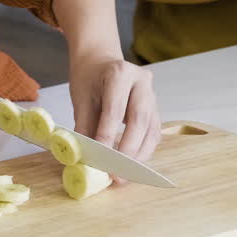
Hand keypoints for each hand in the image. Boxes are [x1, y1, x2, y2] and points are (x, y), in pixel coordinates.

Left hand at [68, 53, 161, 169]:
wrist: (101, 62)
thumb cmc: (89, 78)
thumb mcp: (80, 98)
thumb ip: (84, 126)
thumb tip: (83, 157)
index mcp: (120, 73)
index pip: (115, 109)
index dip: (107, 135)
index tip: (99, 158)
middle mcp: (142, 82)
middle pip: (140, 119)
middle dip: (128, 149)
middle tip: (116, 172)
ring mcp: (152, 95)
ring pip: (151, 129)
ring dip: (139, 155)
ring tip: (124, 174)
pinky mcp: (156, 109)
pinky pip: (154, 133)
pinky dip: (144, 151)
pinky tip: (133, 165)